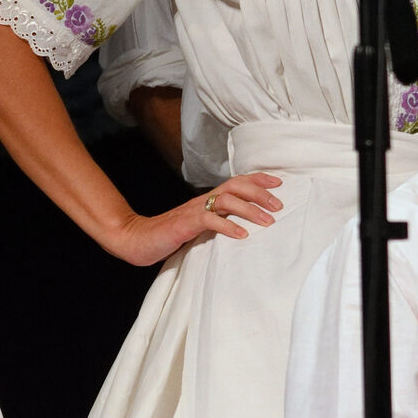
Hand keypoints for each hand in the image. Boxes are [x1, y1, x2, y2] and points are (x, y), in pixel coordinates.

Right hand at [104, 172, 283, 266]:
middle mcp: (202, 200)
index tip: (279, 181)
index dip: (257, 179)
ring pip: (225, 200)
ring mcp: (193, 211)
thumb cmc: (169, 235)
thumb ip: (218, 221)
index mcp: (206, 199)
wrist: (137, 239)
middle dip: (260, 192)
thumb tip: (245, 226)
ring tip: (267, 221)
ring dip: (249, 209)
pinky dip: (228, 226)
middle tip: (279, 204)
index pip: (235, 182)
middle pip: (234, 186)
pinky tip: (242, 235)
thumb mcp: (199, 226)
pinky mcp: (185, 224)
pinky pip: (209, 220)